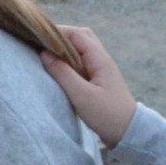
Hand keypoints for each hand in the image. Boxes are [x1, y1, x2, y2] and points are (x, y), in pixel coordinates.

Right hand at [39, 25, 137, 149]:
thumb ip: (62, 73)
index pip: (77, 34)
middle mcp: (101, 59)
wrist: (128, 132)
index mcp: (100, 59)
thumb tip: (44, 54)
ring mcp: (100, 68)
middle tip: (41, 43)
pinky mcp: (97, 78)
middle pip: (80, 36)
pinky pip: (81, 60)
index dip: (57, 32)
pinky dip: (68, 59)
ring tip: (47, 54)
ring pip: (81, 48)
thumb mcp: (82, 95)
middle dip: (60, 36)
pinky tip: (58, 67)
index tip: (37, 37)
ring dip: (65, 47)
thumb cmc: (107, 114)